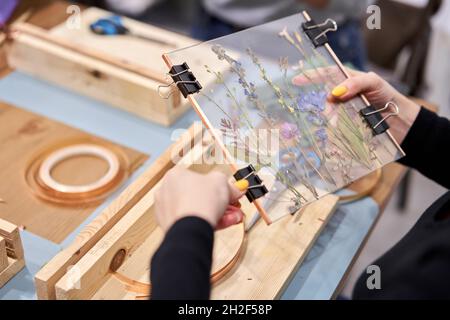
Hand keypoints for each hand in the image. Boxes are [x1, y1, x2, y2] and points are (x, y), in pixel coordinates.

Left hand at [155, 167, 246, 231]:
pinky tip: (224, 223)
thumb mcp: (222, 183)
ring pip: (198, 210)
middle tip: (231, 204)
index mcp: (175, 175)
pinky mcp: (172, 226)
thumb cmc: (199, 202)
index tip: (228, 191)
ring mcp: (168, 211)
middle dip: (220, 201)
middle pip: (199, 195)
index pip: (199, 178)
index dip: (217, 185)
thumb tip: (235, 189)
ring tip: (232, 216)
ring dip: (218, 212)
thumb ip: (229, 185)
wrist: (191, 229)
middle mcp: (167, 192)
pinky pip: (193, 221)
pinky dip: (208, 222)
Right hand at [293, 69, 420, 143]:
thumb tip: (334, 93)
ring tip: (336, 126)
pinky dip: (333, 133)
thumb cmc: (388, 97)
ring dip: (331, 120)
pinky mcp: (348, 127)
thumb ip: (355, 83)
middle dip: (327, 106)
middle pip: (327, 99)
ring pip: (330, 115)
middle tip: (330, 115)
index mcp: (349, 81)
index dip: (311, 76)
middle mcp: (345, 96)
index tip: (297, 80)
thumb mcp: (374, 83)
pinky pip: (335, 129)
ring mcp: (346, 112)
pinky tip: (334, 136)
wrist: (402, 123)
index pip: (327, 74)